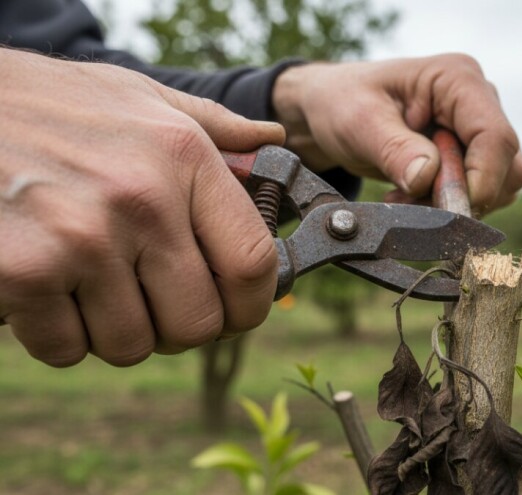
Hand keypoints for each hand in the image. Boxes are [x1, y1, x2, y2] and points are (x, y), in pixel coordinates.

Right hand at [0, 49, 284, 366]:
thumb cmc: (55, 105)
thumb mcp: (143, 97)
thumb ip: (215, 126)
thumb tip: (272, 142)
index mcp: (184, 159)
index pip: (252, 263)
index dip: (252, 304)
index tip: (237, 309)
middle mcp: (142, 202)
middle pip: (198, 322)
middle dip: (180, 327)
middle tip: (156, 302)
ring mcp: (81, 240)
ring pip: (132, 345)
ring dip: (119, 331)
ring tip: (97, 287)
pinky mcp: (22, 273)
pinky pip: (67, 349)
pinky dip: (62, 335)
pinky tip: (52, 291)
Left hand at [272, 54, 521, 214]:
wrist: (332, 109)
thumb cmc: (342, 102)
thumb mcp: (359, 122)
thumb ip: (394, 149)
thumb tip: (427, 178)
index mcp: (457, 79)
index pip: (496, 136)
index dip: (482, 180)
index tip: (451, 211)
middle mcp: (478, 101)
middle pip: (507, 165)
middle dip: (464, 196)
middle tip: (411, 202)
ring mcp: (477, 129)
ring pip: (499, 185)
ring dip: (454, 204)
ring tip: (403, 197)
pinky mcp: (471, 154)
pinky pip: (480, 193)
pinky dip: (448, 206)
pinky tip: (410, 197)